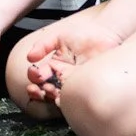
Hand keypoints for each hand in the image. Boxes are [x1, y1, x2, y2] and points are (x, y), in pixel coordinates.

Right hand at [7, 9, 125, 105]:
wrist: (106, 36)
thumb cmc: (84, 35)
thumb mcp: (60, 36)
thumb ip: (43, 44)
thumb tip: (29, 57)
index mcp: (54, 65)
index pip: (38, 75)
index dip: (33, 77)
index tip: (35, 74)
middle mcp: (61, 77)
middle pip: (44, 89)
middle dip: (37, 91)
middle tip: (39, 87)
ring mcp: (73, 84)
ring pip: (56, 96)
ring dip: (49, 96)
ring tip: (49, 90)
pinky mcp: (84, 88)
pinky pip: (72, 99)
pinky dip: (65, 101)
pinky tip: (61, 96)